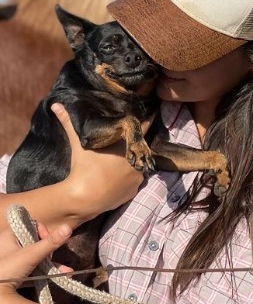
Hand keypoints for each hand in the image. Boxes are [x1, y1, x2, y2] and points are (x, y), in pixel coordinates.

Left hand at [0, 222, 71, 295]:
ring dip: (51, 264)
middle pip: (37, 242)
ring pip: (37, 257)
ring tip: (65, 272)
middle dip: (49, 252)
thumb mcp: (31, 255)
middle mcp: (9, 245)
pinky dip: (44, 272)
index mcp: (10, 235)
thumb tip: (68, 226)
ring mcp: (12, 260)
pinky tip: (61, 275)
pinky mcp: (15, 273)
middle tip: (50, 259)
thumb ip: (50, 242)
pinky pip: (33, 268)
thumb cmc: (7, 270)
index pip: (32, 225)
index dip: (44, 232)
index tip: (48, 243)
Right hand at [51, 103, 153, 219]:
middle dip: (134, 145)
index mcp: (128, 146)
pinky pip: (134, 181)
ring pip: (138, 165)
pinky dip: (128, 178)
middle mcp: (137, 160)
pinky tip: (118, 176)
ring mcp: (138, 177)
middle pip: (140, 148)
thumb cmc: (83, 167)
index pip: (142, 129)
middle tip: (125, 142)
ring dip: (132, 162)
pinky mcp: (134, 190)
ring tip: (120, 161)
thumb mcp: (77, 144)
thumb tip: (55, 104)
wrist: (85, 198)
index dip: (144, 122)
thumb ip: (69, 123)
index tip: (146, 116)